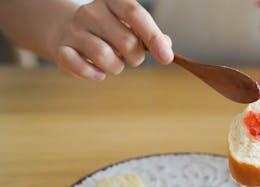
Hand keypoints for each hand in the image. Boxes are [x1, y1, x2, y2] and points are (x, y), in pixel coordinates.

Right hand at [53, 0, 172, 79]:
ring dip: (116, 68)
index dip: (154, 37)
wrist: (66, 28)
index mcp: (112, 1)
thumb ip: (149, 35)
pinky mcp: (61, 49)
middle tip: (131, 57)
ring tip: (113, 63)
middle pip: (126, 41)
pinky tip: (97, 72)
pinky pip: (80, 67)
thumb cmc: (109, 30)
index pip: (135, 14)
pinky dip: (93, 75)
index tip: (167, 58)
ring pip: (104, 56)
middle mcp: (91, 11)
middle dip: (136, 57)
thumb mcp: (130, 26)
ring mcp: (74, 30)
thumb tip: (166, 45)